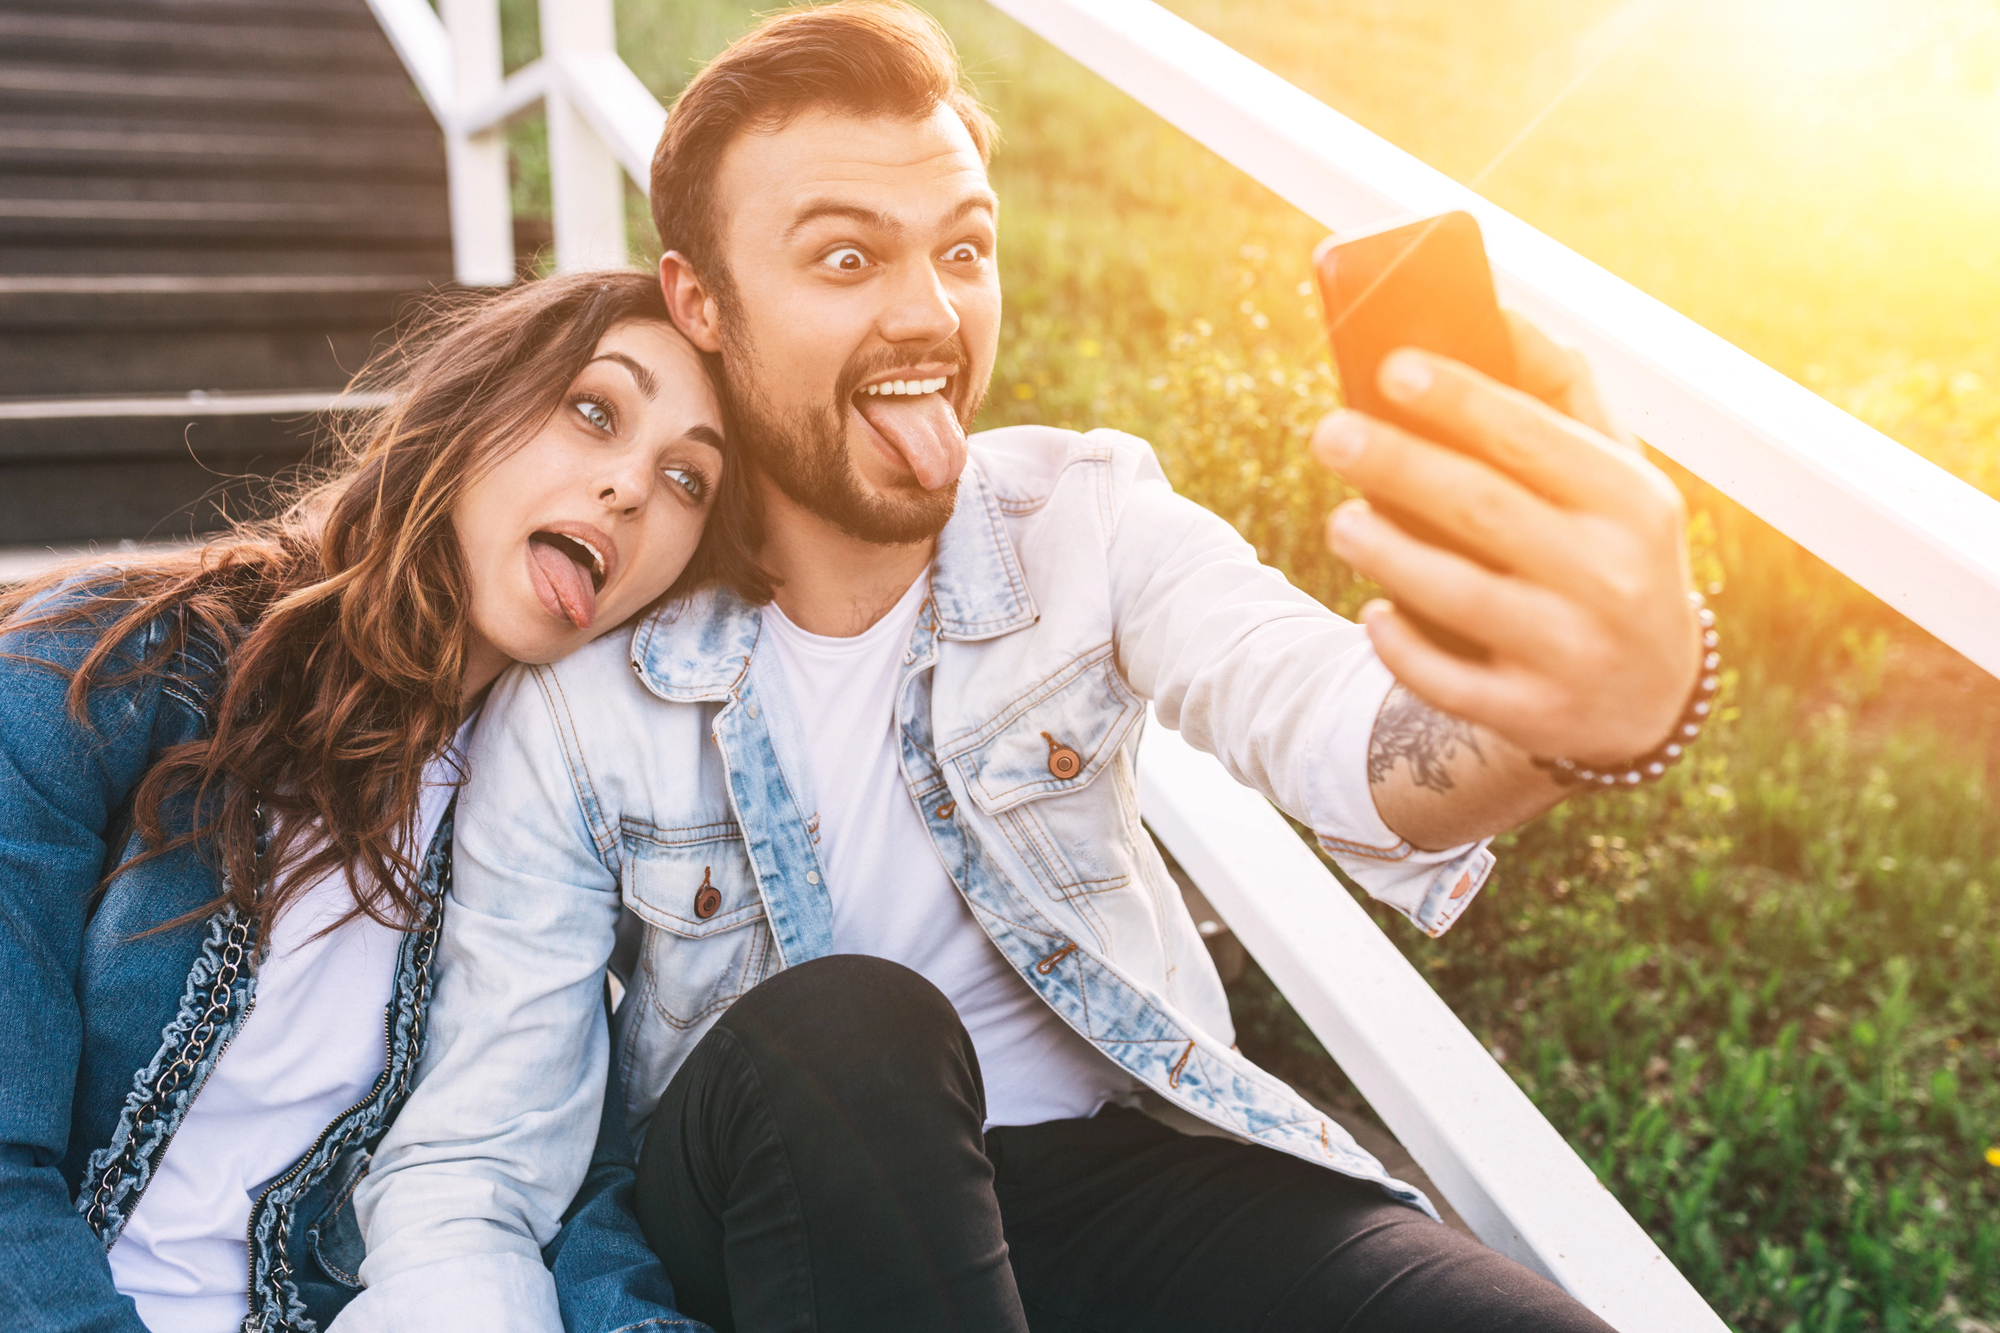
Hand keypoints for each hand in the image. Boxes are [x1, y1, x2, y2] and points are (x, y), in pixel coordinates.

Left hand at [1311, 313, 1699, 767]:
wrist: (1651, 695)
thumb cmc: (1610, 550)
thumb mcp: (1614, 476)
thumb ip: (1562, 392)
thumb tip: (1495, 303)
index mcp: (1630, 499)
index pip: (1533, 436)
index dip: (1458, 399)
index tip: (1391, 366)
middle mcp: (1610, 575)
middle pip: (1483, 508)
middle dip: (1397, 464)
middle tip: (1328, 433)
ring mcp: (1573, 651)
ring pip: (1458, 596)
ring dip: (1385, 553)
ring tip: (1340, 521)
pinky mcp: (1533, 714)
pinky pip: (1448, 680)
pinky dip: (1400, 646)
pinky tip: (1374, 612)